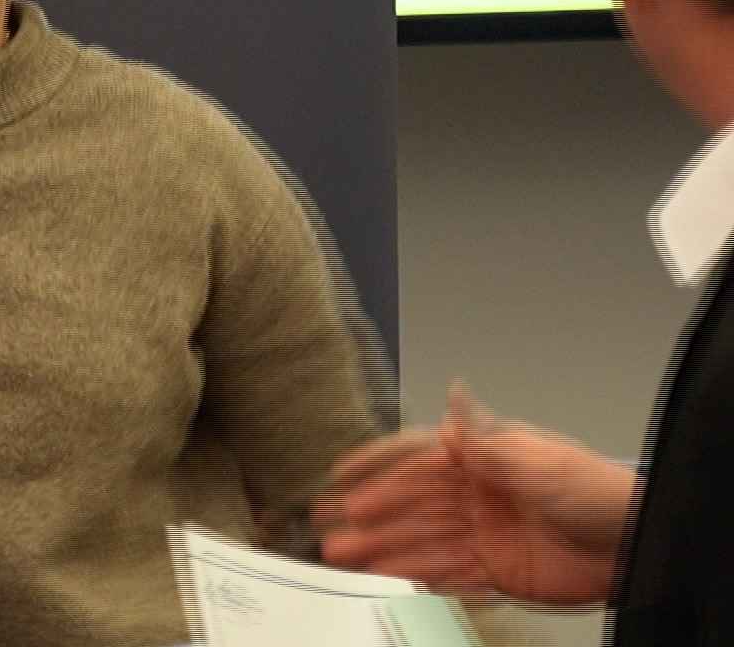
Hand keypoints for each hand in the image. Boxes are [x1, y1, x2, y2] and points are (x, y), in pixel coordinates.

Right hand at [316, 381, 633, 604]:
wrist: (639, 544)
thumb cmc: (598, 491)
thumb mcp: (538, 460)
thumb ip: (485, 438)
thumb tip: (454, 392)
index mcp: (483, 457)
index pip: (417, 456)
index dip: (377, 463)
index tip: (340, 471)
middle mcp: (476, 493)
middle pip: (411, 504)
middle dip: (369, 513)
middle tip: (330, 524)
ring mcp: (483, 532)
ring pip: (420, 540)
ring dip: (382, 547)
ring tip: (345, 556)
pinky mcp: (496, 569)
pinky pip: (447, 573)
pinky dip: (416, 575)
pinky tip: (389, 577)